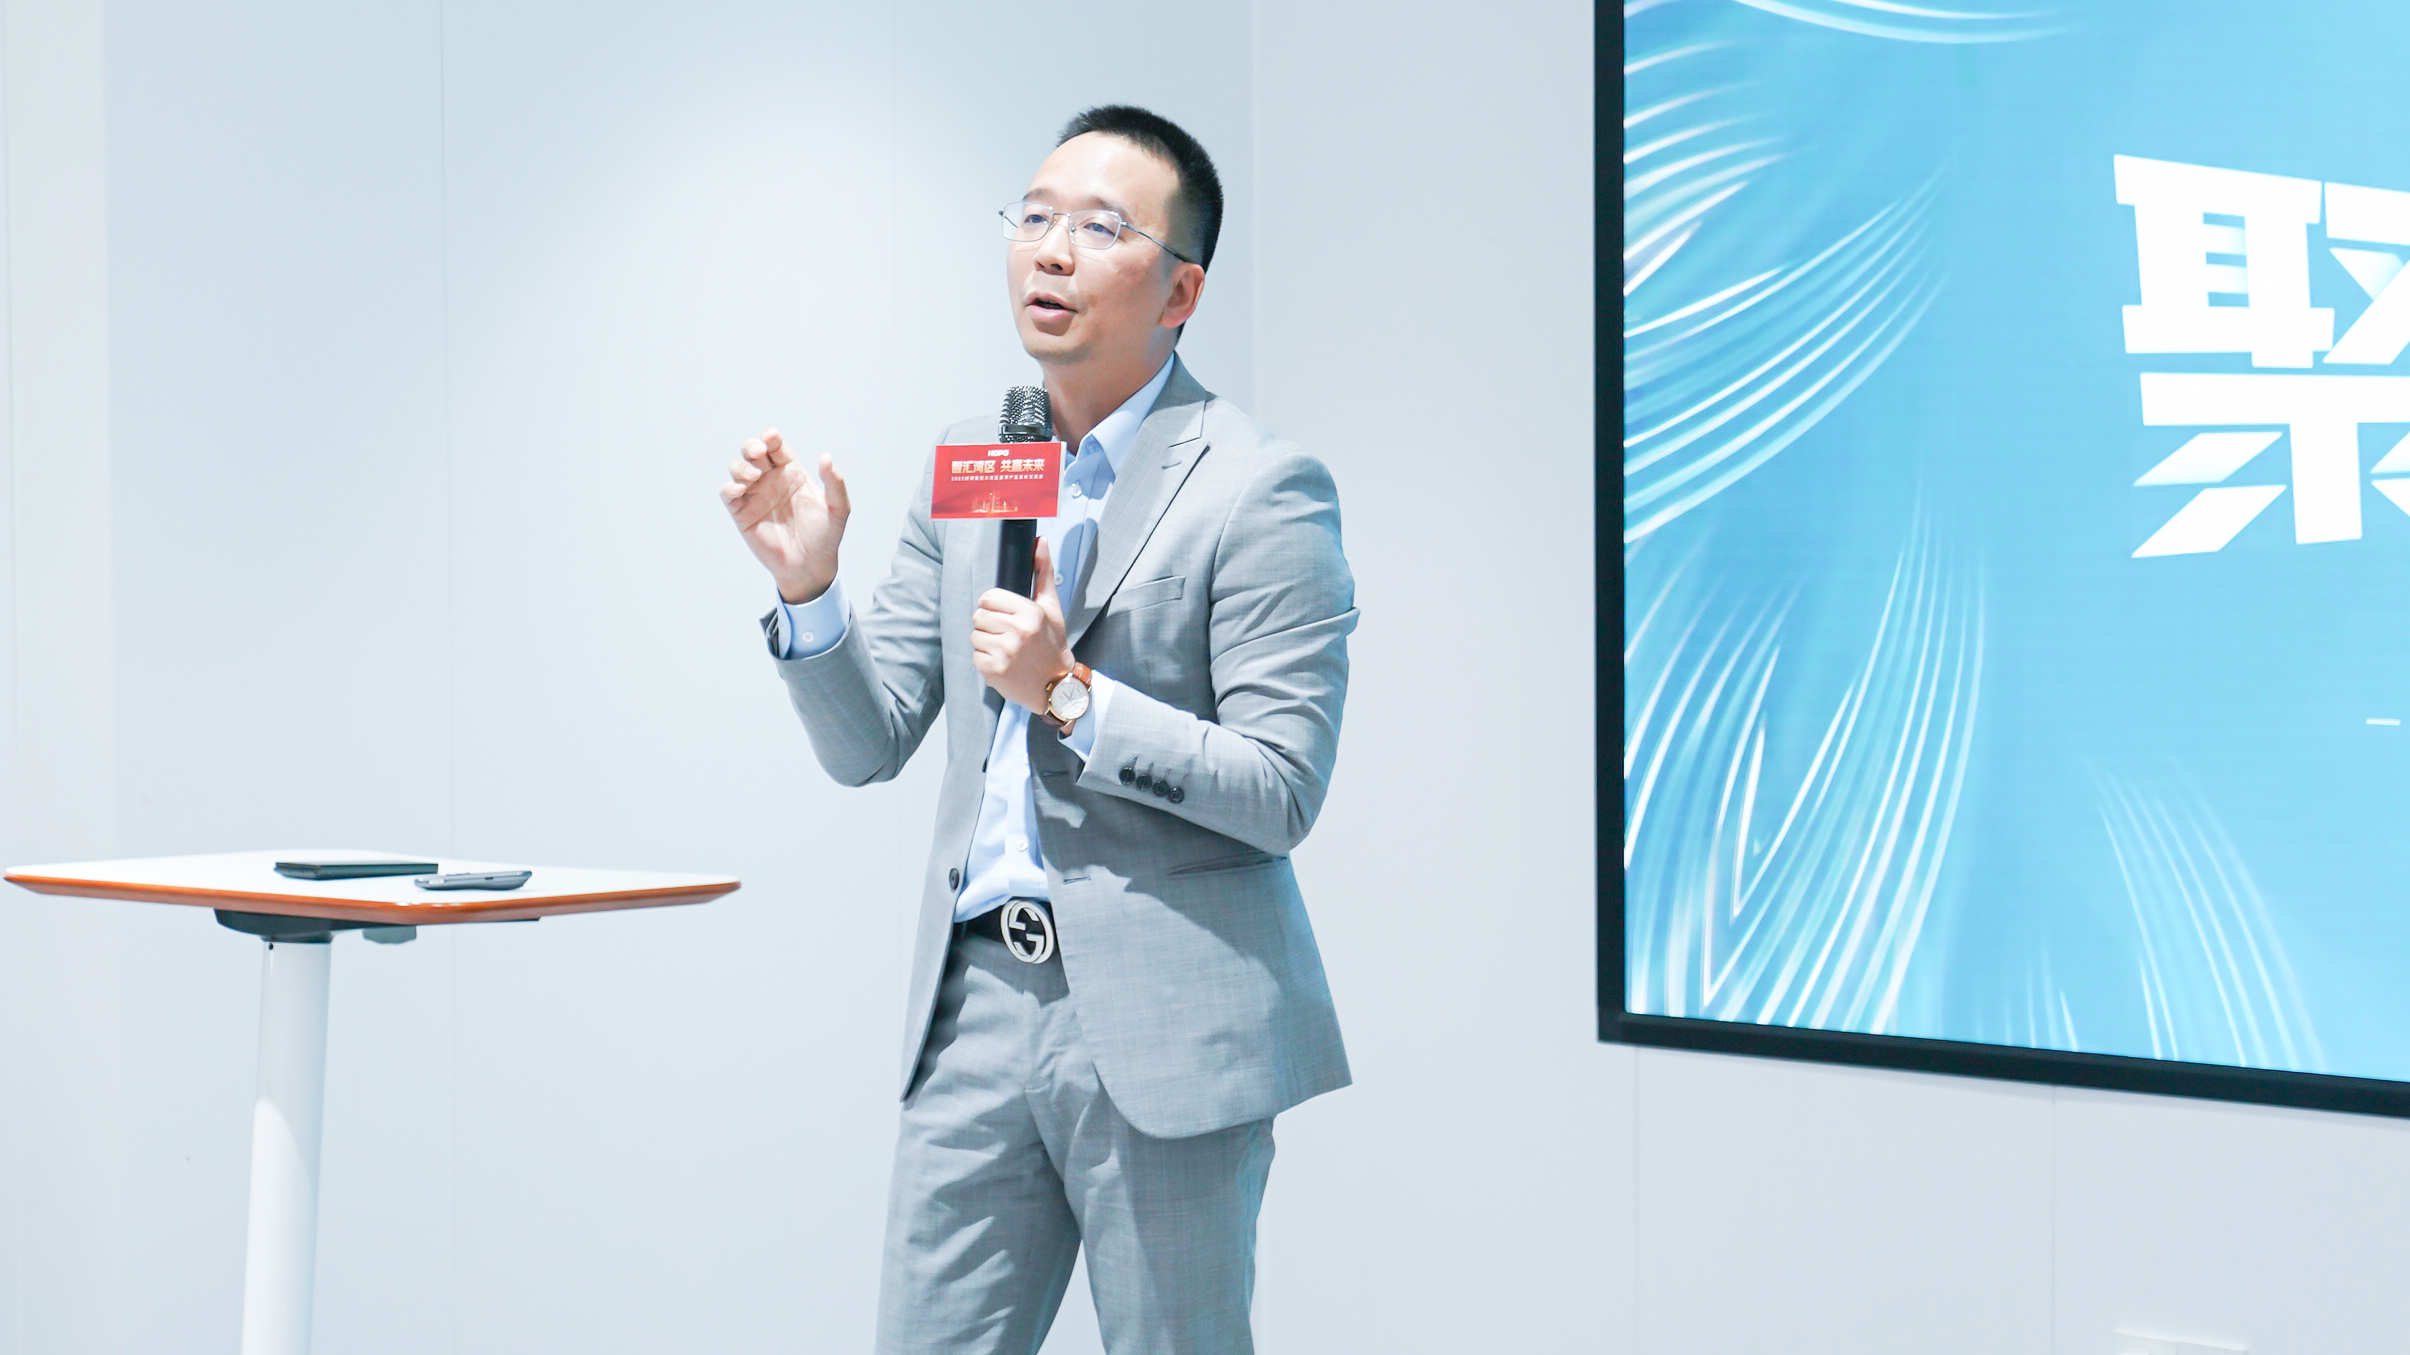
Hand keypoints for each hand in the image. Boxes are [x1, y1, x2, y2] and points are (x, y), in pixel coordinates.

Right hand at [719, 428, 849, 603]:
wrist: (810, 566)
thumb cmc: (825, 537)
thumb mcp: (838, 509)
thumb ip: (835, 484)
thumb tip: (826, 457)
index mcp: (792, 473)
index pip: (777, 447)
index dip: (771, 438)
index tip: (771, 437)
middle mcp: (771, 480)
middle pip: (752, 452)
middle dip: (751, 446)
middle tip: (758, 452)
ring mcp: (755, 496)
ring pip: (737, 468)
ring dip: (741, 466)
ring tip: (754, 476)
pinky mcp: (742, 514)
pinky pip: (728, 494)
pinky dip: (729, 488)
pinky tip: (740, 490)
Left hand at [972, 536, 1074, 712]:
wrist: (1057, 685)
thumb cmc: (1052, 643)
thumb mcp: (1052, 607)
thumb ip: (1043, 572)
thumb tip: (1041, 541)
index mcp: (1030, 613)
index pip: (988, 597)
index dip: (993, 606)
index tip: (1004, 615)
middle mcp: (1017, 632)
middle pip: (978, 616)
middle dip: (989, 624)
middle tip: (1006, 634)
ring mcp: (1004, 653)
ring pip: (975, 636)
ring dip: (986, 643)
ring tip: (1006, 649)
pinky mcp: (994, 671)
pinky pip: (975, 657)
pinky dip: (986, 661)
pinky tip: (1003, 663)